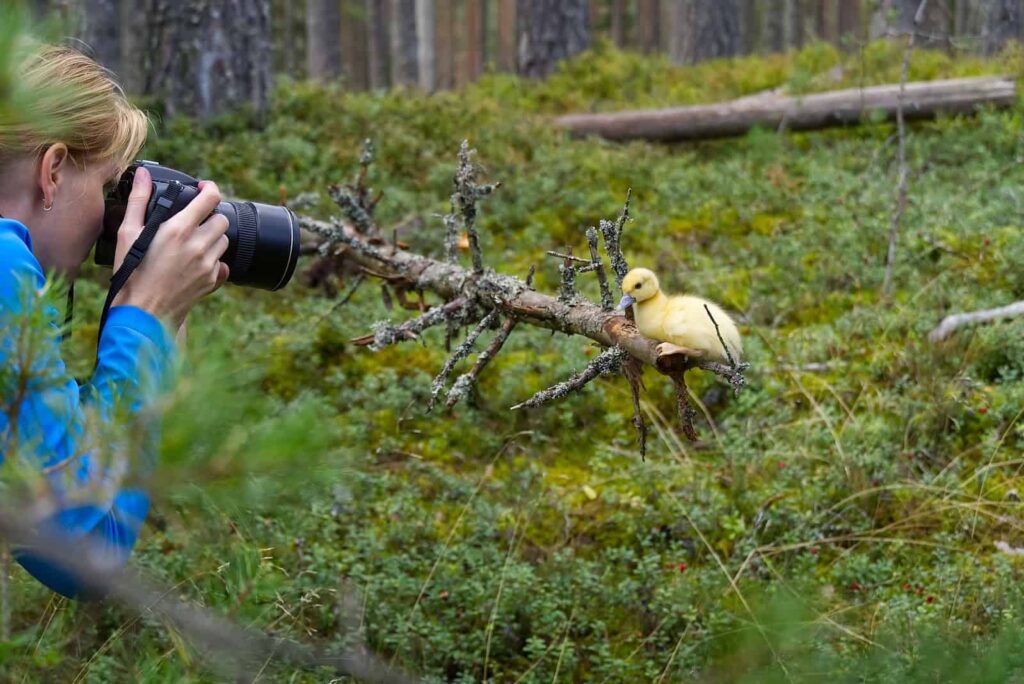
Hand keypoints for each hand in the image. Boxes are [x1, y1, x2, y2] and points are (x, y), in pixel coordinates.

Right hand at [111, 166, 229, 327]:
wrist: (143, 312)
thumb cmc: (131, 272)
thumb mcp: (128, 234)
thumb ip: (139, 201)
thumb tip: (144, 175)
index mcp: (179, 230)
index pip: (211, 198)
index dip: (210, 188)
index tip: (203, 188)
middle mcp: (199, 246)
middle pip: (221, 220)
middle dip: (210, 217)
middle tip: (193, 221)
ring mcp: (208, 265)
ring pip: (224, 241)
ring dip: (212, 238)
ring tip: (192, 243)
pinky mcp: (212, 281)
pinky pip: (222, 264)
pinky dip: (213, 260)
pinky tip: (195, 263)